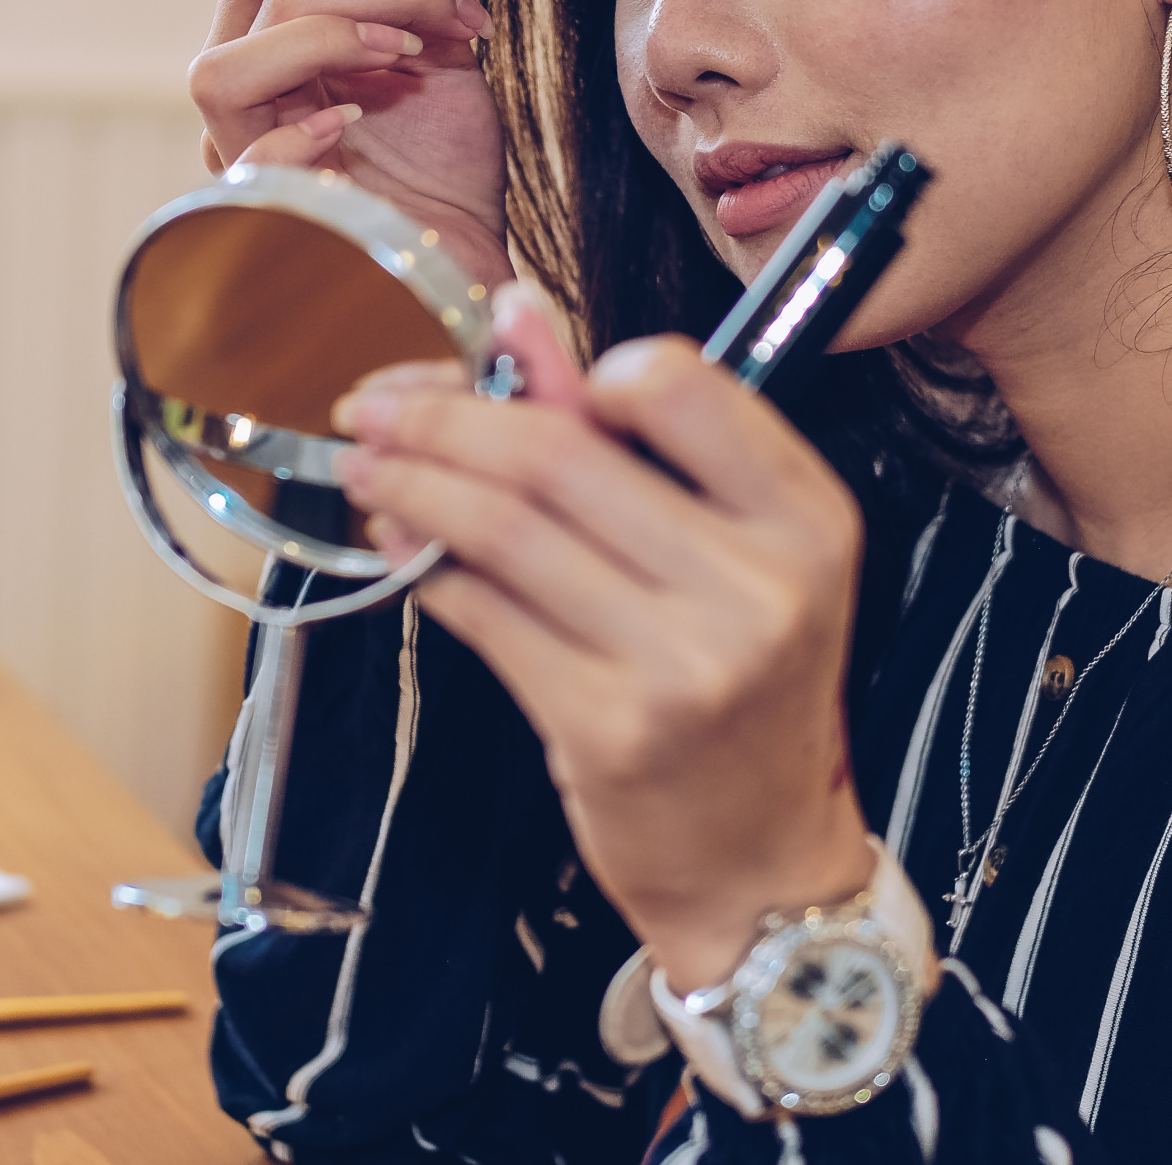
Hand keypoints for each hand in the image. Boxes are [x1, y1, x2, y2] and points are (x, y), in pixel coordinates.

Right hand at [191, 0, 509, 287]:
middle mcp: (246, 86)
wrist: (461, 257)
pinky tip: (355, 120)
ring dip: (330, 33)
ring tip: (408, 52)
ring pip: (235, 59)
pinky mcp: (262, 210)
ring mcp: (242, 147)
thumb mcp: (436, 53)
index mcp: (278, 39)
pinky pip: (249, 157)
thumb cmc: (442, 167)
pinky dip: (302, 130)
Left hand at [332, 290, 875, 991]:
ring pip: (505, 533)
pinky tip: (400, 544)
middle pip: (559, 457)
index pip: (678, 386)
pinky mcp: (607, 729)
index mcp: (804, 516)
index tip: (507, 368)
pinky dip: (427, 568)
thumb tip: (518, 310)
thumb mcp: (728, 547)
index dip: (576, 367)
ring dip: (413, 485)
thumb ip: (629, 428)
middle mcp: (758, 585)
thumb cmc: (742, 684)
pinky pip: (484, 617)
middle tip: (375, 405)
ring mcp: (683, 665)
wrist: (761, 860)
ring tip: (367, 464)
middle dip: (443, 417)